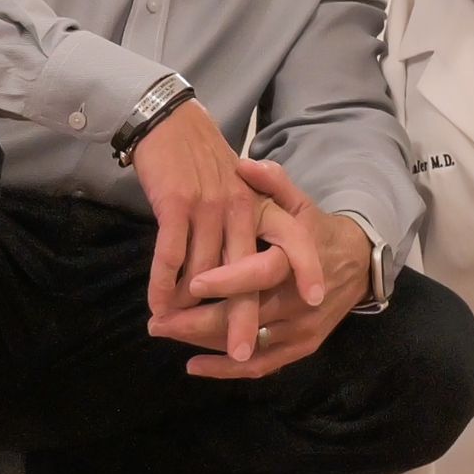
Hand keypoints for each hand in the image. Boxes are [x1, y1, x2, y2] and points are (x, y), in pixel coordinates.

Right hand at [131, 104, 325, 363]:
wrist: (169, 121)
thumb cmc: (203, 159)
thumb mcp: (238, 187)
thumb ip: (247, 225)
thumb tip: (247, 271)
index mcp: (260, 204)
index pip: (294, 240)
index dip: (306, 270)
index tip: (316, 303)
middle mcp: (241, 207)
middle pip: (248, 272)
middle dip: (244, 317)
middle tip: (243, 353)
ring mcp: (208, 206)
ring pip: (205, 271)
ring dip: (190, 308)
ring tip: (180, 334)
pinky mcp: (176, 205)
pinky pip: (171, 255)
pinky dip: (162, 284)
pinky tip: (157, 305)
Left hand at [148, 158, 372, 378]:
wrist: (357, 265)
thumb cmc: (316, 230)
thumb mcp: (298, 202)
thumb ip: (273, 184)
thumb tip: (244, 165)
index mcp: (299, 261)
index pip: (262, 273)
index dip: (230, 279)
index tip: (194, 281)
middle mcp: (301, 301)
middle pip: (245, 316)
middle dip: (196, 320)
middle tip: (156, 319)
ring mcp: (301, 330)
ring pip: (246, 343)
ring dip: (202, 342)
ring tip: (164, 331)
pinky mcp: (300, 348)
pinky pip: (262, 365)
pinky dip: (226, 370)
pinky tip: (193, 365)